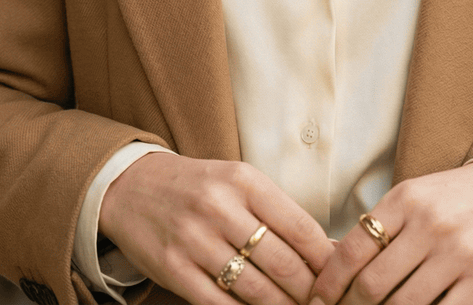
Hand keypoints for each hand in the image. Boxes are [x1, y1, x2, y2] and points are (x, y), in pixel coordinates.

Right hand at [99, 153, 333, 304]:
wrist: (132, 186)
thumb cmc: (199, 186)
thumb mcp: (239, 183)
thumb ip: (278, 212)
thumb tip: (327, 248)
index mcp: (245, 180)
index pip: (301, 226)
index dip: (325, 260)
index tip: (339, 276)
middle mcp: (221, 207)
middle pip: (282, 262)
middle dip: (309, 291)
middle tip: (324, 303)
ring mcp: (195, 239)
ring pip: (254, 288)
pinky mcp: (174, 268)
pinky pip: (218, 303)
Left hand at [310, 162, 472, 304]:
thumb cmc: (458, 198)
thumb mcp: (418, 195)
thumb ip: (384, 225)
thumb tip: (340, 266)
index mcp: (406, 199)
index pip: (353, 248)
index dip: (330, 282)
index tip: (318, 299)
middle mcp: (429, 224)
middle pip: (373, 284)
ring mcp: (457, 254)